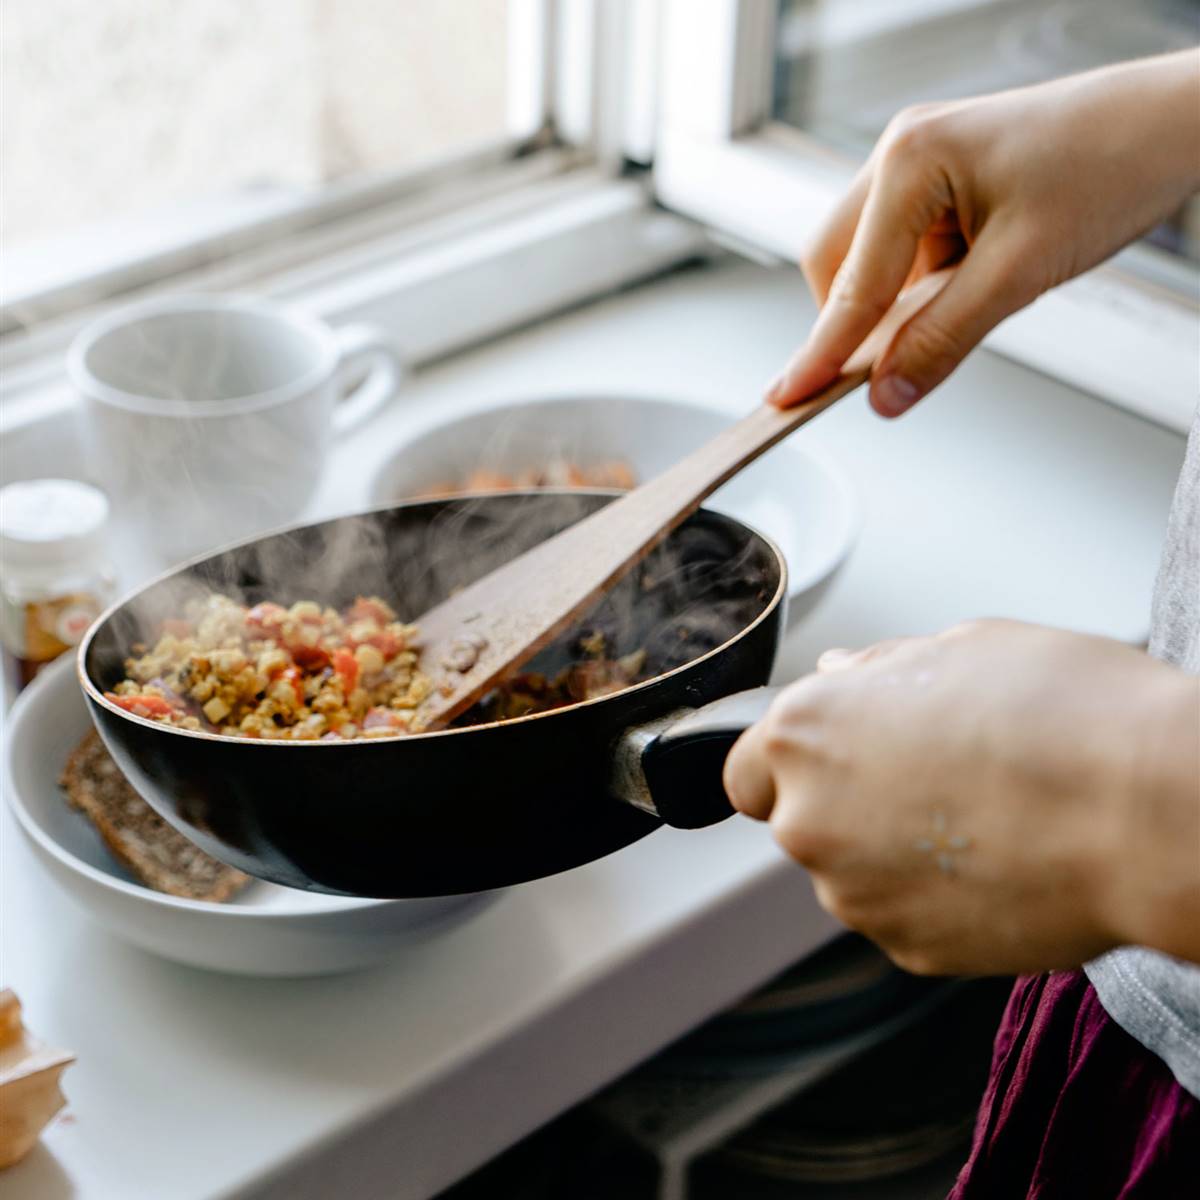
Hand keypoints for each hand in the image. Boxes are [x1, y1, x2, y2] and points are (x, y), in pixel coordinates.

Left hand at [723, 620, 1199, 975]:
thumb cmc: (1062, 713)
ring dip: (893, 854)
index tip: (831, 761)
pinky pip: (904, 917)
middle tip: (932, 780)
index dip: (789, 765)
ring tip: (982, 818)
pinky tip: (999, 862)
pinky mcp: (908, 949)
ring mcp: (855, 894)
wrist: (1144, 810)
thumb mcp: (962, 647)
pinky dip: (936, 899)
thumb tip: (841, 676)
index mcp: (805, 733)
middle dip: (847, 805)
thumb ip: (879, 670)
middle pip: (801, 821)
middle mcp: (808, 818)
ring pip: (853, 873)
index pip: (745, 770)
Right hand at [767, 50, 1199, 416]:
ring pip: (866, 259)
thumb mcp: (1021, 273)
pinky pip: (903, 249)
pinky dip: (921, 285)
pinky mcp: (941, 181)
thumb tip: (887, 392)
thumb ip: (942, 339)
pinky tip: (969, 287)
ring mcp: (919, 163)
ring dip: (894, 303)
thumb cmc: (1112, 165)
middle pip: (835, 264)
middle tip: (876, 374)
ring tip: (963, 308)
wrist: (1176, 123)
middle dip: (852, 322)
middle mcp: (902, 153)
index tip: (786, 398)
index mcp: (910, 161)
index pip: (850, 284)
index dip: (820, 352)